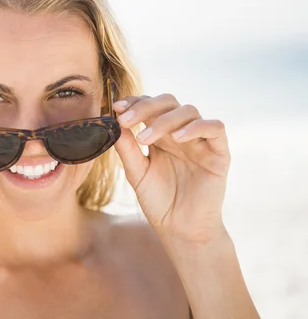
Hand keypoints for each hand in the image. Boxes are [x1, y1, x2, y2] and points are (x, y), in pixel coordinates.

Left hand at [112, 94, 230, 242]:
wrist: (180, 230)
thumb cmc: (159, 201)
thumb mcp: (137, 173)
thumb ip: (127, 149)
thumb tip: (113, 123)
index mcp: (160, 135)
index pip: (150, 106)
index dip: (135, 102)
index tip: (116, 107)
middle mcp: (181, 133)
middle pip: (168, 102)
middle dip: (145, 107)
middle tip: (126, 119)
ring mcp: (201, 141)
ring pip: (189, 111)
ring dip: (164, 120)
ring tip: (145, 139)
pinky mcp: (219, 153)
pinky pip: (216, 128)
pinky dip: (197, 127)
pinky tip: (178, 138)